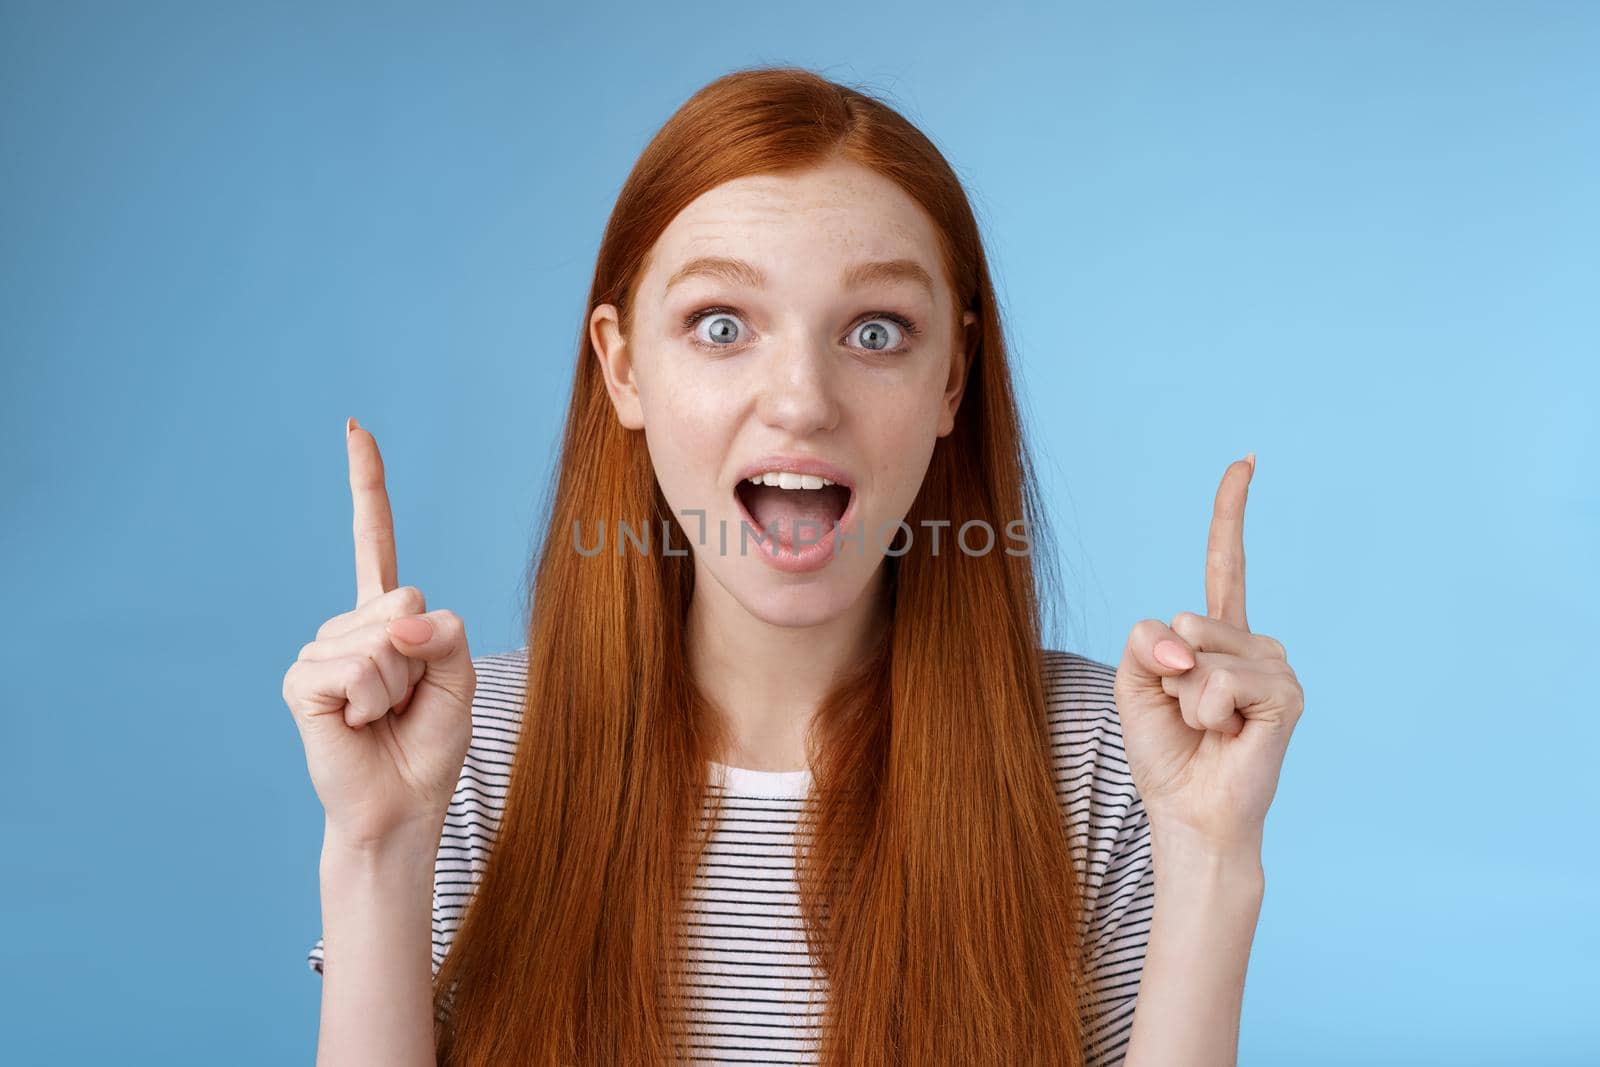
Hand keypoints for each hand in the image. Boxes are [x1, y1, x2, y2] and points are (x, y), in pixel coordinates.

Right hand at [281, 417, 475, 848]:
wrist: (400, 806)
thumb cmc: (428, 745)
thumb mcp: (460, 680)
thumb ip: (448, 636)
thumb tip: (404, 616)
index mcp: (387, 618)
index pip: (376, 539)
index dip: (366, 484)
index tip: (354, 427)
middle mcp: (349, 626)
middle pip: (409, 601)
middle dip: (426, 657)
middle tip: (408, 701)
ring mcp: (319, 649)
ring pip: (386, 640)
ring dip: (400, 686)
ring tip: (384, 716)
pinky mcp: (302, 680)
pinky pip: (359, 668)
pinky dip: (373, 701)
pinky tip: (359, 724)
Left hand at [1113, 454, 1304, 853]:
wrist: (1188, 811)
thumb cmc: (1165, 751)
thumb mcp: (1133, 682)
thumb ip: (1145, 641)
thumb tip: (1185, 642)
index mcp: (1217, 636)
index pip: (1226, 561)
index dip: (1231, 510)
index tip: (1247, 459)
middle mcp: (1253, 644)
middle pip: (1185, 620)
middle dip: (1165, 670)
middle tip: (1186, 713)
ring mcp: (1275, 666)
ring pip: (1199, 653)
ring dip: (1185, 699)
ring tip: (1209, 729)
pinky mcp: (1286, 696)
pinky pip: (1218, 682)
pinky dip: (1205, 713)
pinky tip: (1228, 737)